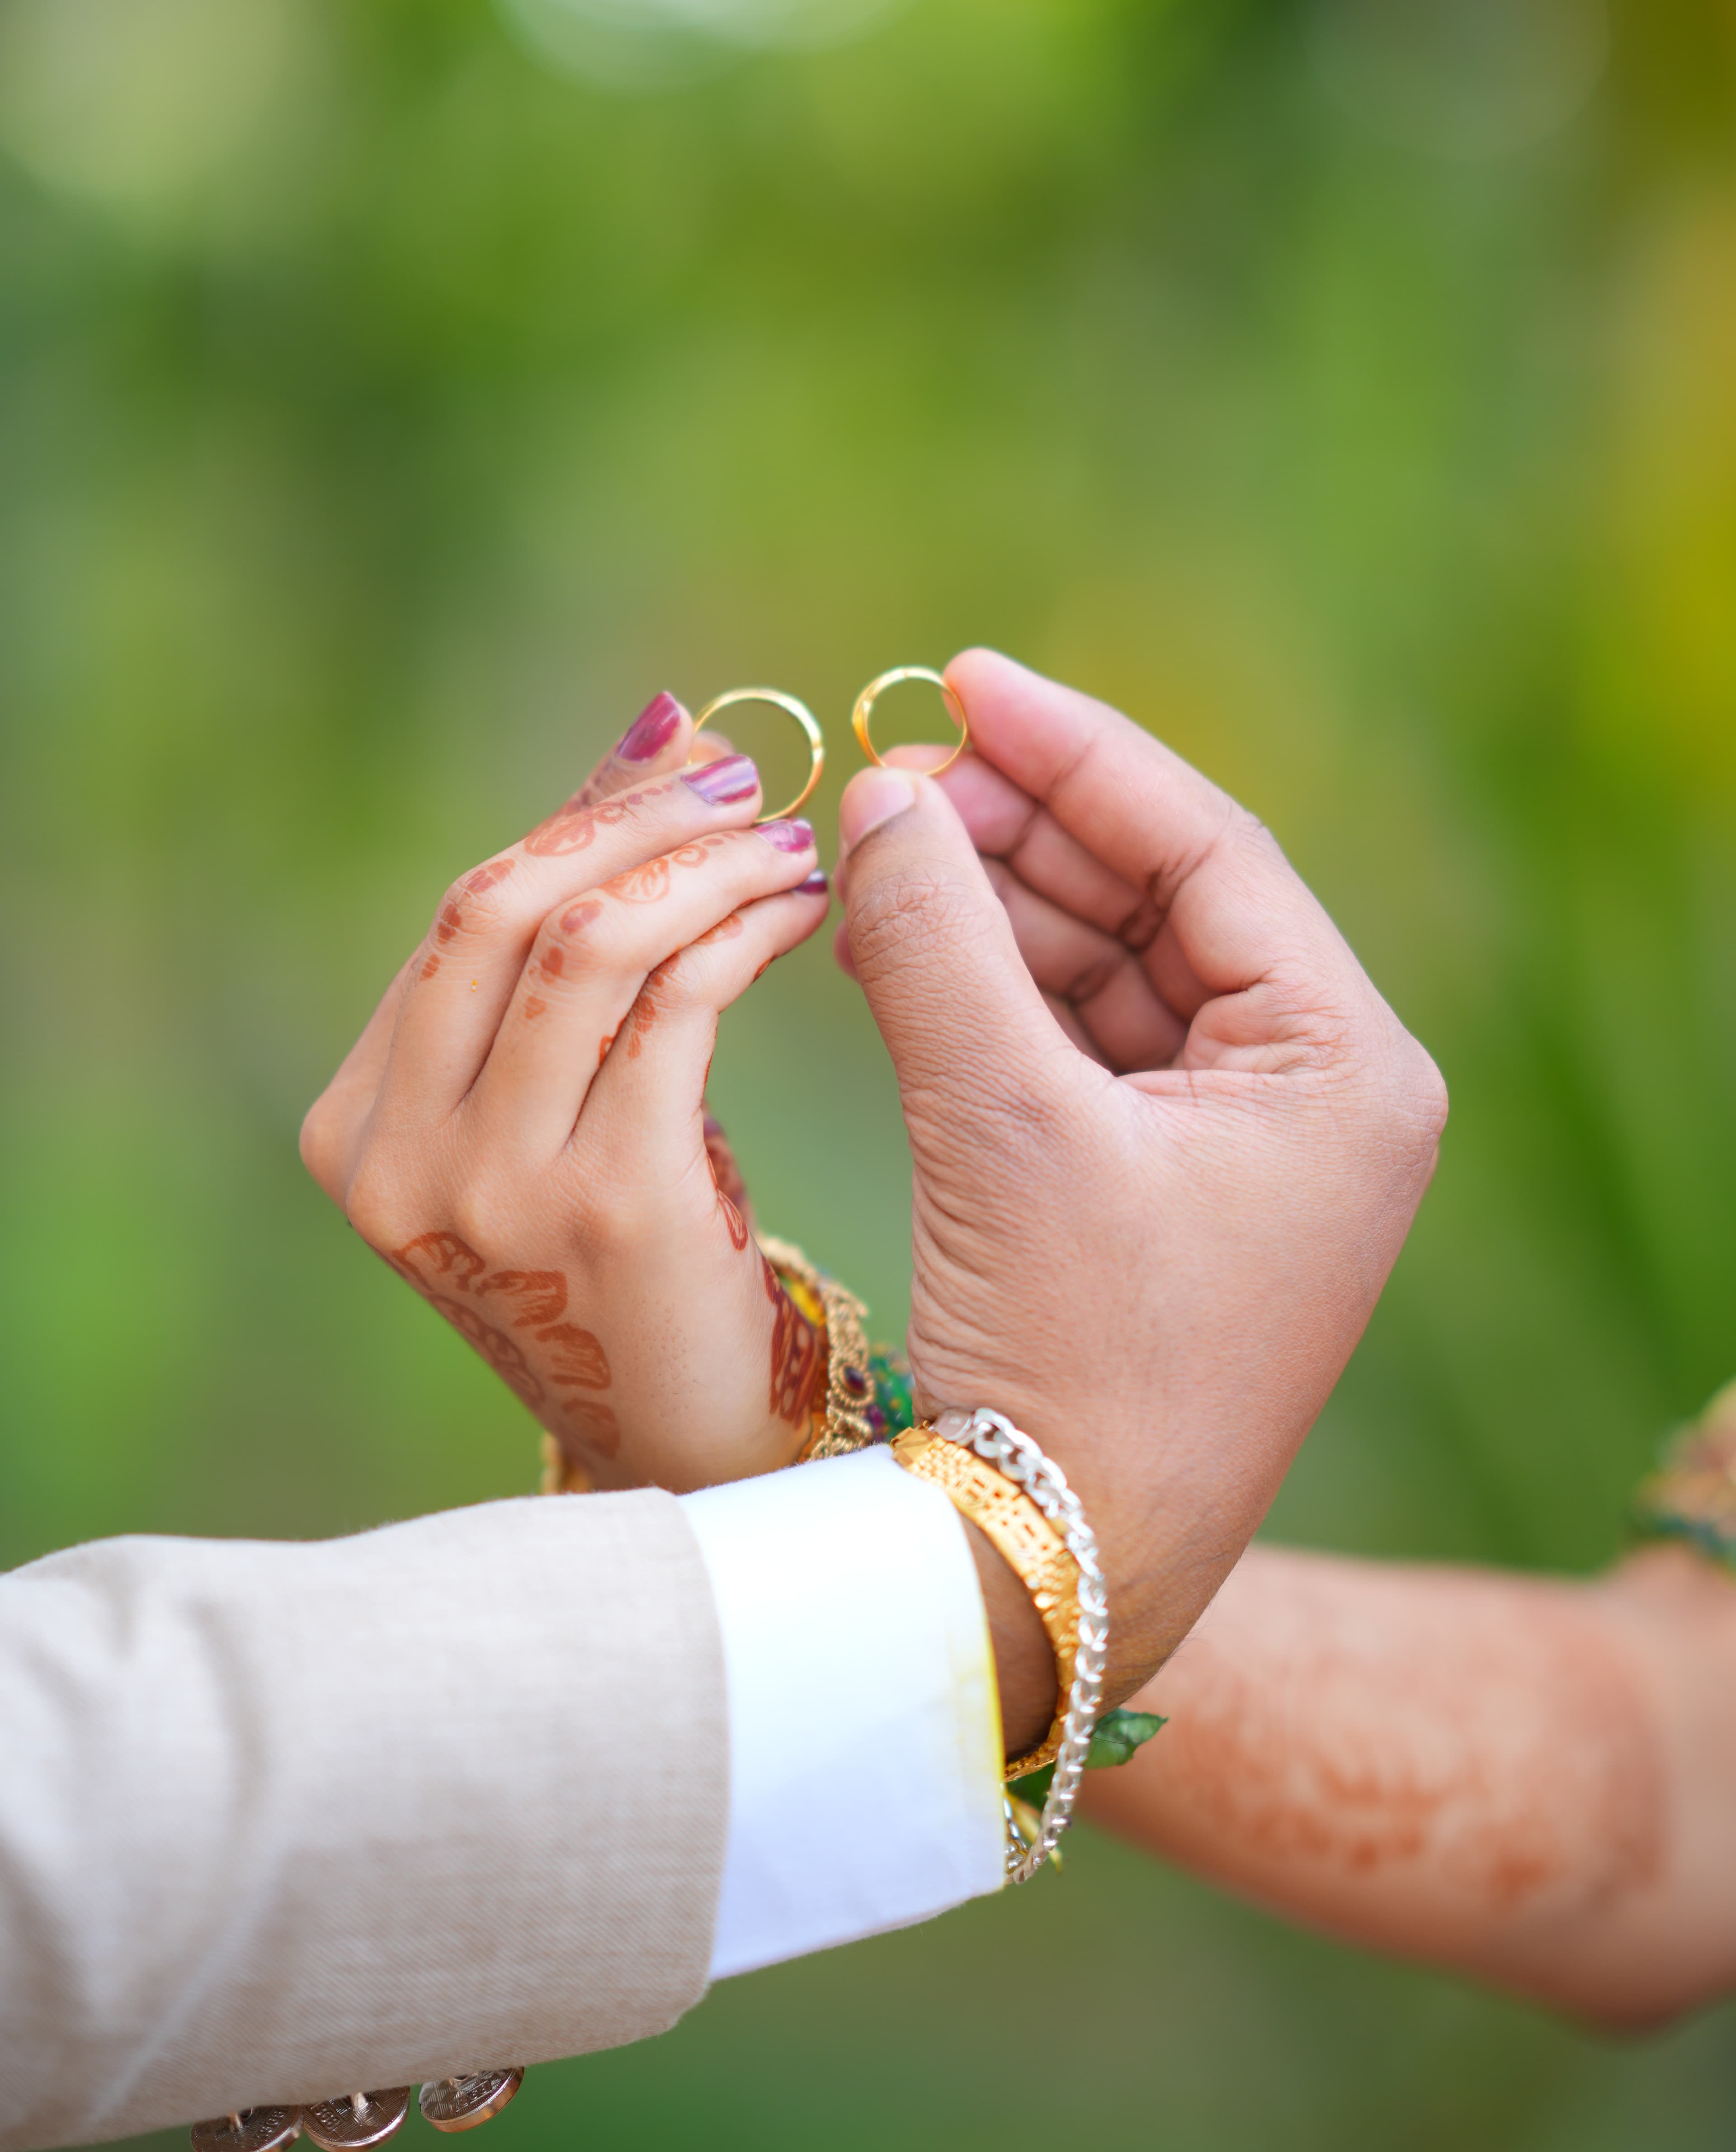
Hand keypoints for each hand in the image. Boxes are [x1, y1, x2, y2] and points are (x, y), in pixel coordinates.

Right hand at [300, 692, 832, 1490]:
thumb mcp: (565, 1099)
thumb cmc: (635, 1257)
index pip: (463, 917)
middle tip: (749, 781)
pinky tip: (807, 917)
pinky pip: (675, 1012)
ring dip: (706, 870)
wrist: (698, 1453)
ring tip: (792, 846)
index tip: (689, 756)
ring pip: (590, 947)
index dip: (585, 821)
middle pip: (501, 910)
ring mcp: (493, 1192)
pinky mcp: (609, 1208)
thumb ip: (576, 940)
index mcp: (358, 1130)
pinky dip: (744, 936)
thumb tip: (653, 731)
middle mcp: (398, 1162)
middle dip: (638, 824)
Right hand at [833, 647, 1446, 1729]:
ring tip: (872, 851)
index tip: (962, 677)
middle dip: (1021, 831)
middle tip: (889, 772)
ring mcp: (1239, 1144)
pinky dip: (988, 993)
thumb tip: (881, 793)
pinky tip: (894, 943)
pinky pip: (1077, 1045)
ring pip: (1109, 968)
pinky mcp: (1162, 1188)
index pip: (1211, 851)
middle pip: (1160, 899)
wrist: (1060, 1578)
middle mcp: (1316, 1094)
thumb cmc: (1075, 1366)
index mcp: (1346, 1069)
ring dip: (991, 907)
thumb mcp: (1005, 1127)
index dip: (1079, 753)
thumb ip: (939, 942)